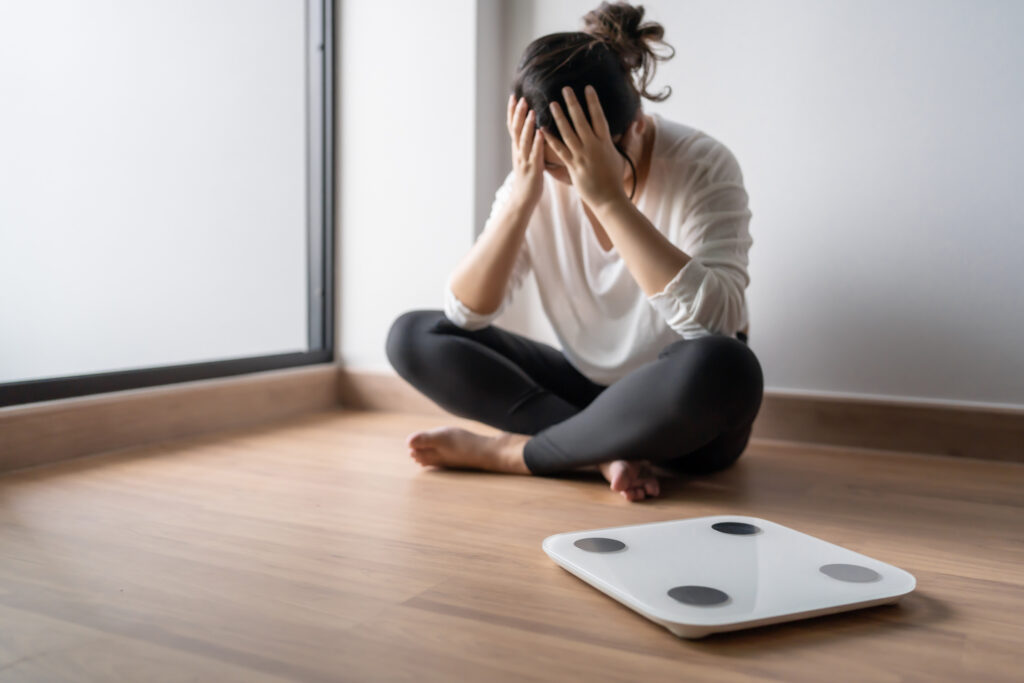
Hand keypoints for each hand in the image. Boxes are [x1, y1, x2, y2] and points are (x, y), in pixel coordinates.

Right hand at [507, 93, 544, 209]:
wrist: (523, 199)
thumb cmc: (528, 178)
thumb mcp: (525, 158)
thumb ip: (527, 144)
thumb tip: (533, 130)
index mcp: (517, 148)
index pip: (512, 126)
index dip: (512, 111)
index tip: (514, 96)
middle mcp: (518, 151)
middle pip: (515, 129)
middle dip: (518, 113)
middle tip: (522, 98)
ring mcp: (525, 160)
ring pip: (524, 140)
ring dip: (527, 125)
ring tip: (532, 111)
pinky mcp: (533, 169)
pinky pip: (535, 154)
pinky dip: (537, 143)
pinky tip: (542, 133)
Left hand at [544, 85, 627, 211]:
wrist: (609, 198)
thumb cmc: (615, 178)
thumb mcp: (623, 155)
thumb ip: (627, 138)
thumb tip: (637, 123)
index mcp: (605, 142)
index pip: (599, 117)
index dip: (593, 102)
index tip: (587, 88)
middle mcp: (593, 146)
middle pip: (581, 120)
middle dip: (573, 103)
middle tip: (565, 88)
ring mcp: (582, 156)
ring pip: (568, 132)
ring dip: (559, 117)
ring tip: (552, 104)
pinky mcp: (573, 166)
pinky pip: (559, 150)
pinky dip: (551, 139)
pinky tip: (543, 129)